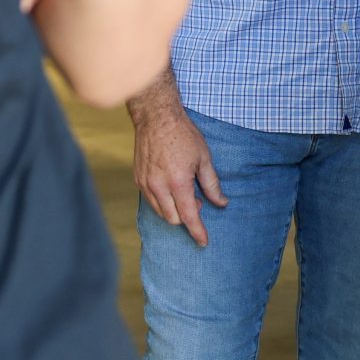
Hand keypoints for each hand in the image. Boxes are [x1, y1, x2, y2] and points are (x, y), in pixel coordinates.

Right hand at [132, 103, 225, 245]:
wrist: (156, 117)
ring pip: (160, 212)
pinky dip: (162, 201)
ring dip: (173, 210)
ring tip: (183, 191)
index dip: (197, 231)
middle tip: (196, 200)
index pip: (189, 216)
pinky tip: (170, 186)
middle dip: (186, 217)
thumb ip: (212, 184)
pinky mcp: (138, 179)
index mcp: (178, 182)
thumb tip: (221, 203)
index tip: (203, 242)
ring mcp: (146, 183)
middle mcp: (159, 186)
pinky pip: (151, 200)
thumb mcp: (204, 158)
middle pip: (173, 219)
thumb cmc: (183, 135)